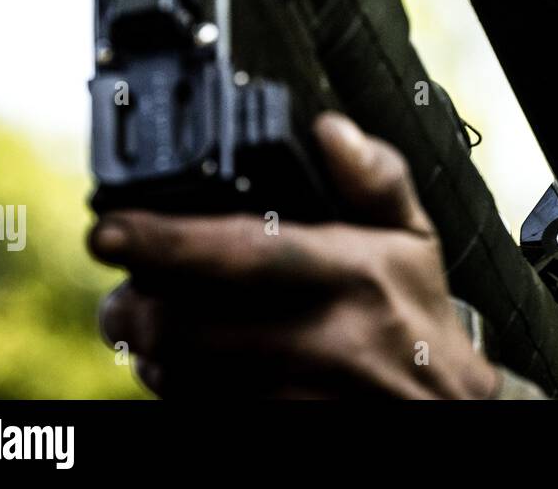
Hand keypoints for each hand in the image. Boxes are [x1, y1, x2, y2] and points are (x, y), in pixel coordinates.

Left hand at [87, 112, 498, 398]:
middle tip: (122, 293)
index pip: (245, 252)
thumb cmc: (417, 317)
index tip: (108, 230)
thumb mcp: (415, 239)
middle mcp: (325, 339)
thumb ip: (376, 177)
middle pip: (187, 324)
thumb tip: (328, 128)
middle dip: (133, 308)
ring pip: (182, 375)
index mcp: (354, 273)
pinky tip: (191, 368)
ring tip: (153, 325)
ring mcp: (300, 396)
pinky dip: (178, 389)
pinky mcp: (277, 429)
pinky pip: (199, 412)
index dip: (167, 241)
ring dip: (151, 350)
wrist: (449, 411)